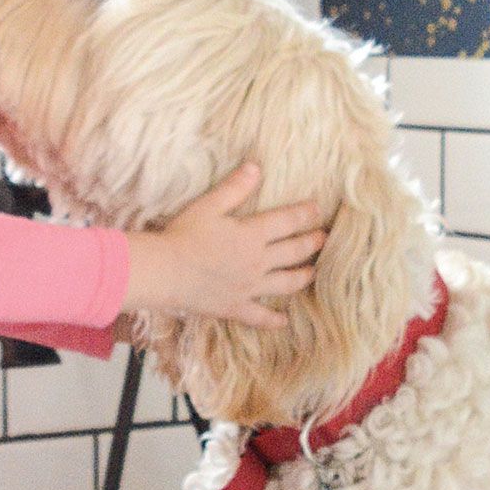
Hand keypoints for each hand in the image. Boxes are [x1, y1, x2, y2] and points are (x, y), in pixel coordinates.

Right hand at [122, 163, 327, 328]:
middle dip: (311, 243)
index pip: (287, 221)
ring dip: (302, 277)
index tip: (318, 210)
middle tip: (324, 238)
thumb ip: (234, 188)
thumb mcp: (208, 205)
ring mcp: (249, 287)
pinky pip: (259, 316)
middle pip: (293, 252)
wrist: (165, 272)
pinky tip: (284, 322)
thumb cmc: (184, 235)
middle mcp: (257, 262)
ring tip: (313, 272)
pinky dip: (273, 320)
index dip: (305, 214)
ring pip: (285, 284)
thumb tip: (256, 167)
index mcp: (252, 234)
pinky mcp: (235, 307)